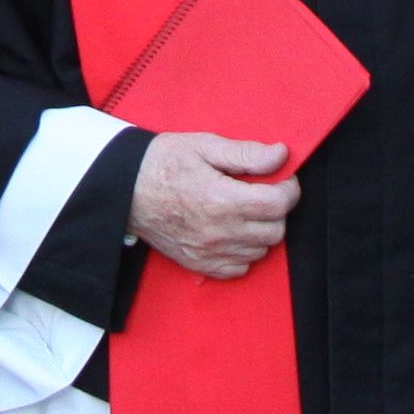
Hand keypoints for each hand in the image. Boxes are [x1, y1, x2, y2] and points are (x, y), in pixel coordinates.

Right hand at [130, 131, 297, 280]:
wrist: (124, 188)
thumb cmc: (162, 162)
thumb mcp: (204, 145)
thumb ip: (247, 153)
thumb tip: (281, 155)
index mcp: (221, 199)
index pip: (278, 204)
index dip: (289, 189)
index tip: (283, 179)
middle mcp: (218, 232)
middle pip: (275, 230)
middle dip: (277, 210)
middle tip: (264, 192)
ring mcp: (208, 252)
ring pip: (260, 250)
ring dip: (262, 230)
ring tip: (247, 210)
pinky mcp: (199, 264)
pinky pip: (239, 268)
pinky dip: (244, 252)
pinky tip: (234, 231)